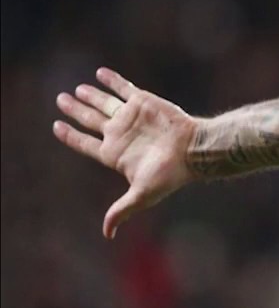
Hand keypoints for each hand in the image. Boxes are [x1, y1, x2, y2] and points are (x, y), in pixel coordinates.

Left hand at [53, 68, 198, 238]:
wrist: (193, 149)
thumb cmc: (169, 174)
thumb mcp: (141, 195)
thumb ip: (121, 210)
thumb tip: (107, 234)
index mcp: (115, 154)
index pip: (85, 144)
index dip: (70, 136)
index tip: (56, 126)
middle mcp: (121, 134)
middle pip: (91, 119)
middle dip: (75, 110)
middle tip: (61, 100)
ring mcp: (131, 117)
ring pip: (105, 103)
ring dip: (91, 96)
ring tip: (77, 89)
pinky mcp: (144, 102)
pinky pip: (124, 88)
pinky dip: (112, 81)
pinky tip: (100, 73)